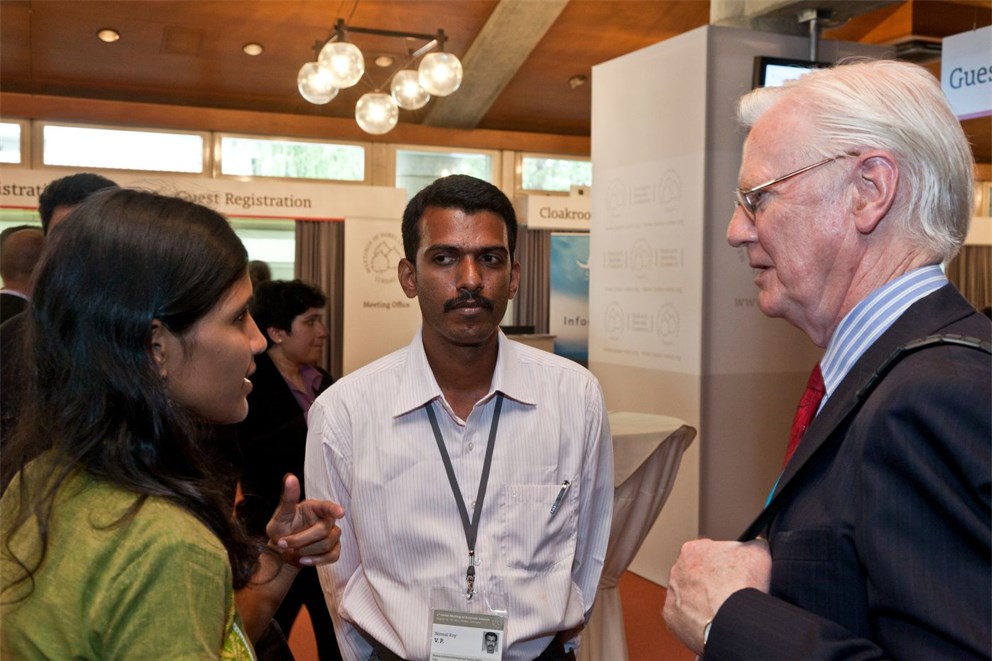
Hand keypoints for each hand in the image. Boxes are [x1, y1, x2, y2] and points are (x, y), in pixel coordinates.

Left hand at [265, 473, 344, 566]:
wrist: (281, 551)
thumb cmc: (281, 529)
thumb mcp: (280, 515)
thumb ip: (287, 498)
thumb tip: (290, 477)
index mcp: (315, 508)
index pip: (327, 507)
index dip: (334, 509)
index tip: (340, 513)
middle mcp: (326, 519)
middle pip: (324, 530)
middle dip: (301, 540)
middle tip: (283, 544)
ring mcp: (332, 535)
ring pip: (328, 544)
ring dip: (306, 551)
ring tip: (292, 551)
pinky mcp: (333, 549)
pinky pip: (332, 556)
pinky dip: (317, 560)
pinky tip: (303, 561)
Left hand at [663, 538, 771, 653]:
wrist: (733, 621)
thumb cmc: (743, 585)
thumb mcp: (758, 552)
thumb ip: (754, 544)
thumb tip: (755, 543)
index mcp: (692, 550)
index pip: (708, 552)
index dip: (724, 562)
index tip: (734, 572)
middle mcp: (676, 571)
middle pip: (696, 575)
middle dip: (711, 582)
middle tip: (730, 592)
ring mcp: (672, 596)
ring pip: (689, 597)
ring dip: (702, 602)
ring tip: (723, 610)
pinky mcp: (673, 619)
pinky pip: (685, 618)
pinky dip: (697, 621)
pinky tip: (713, 622)